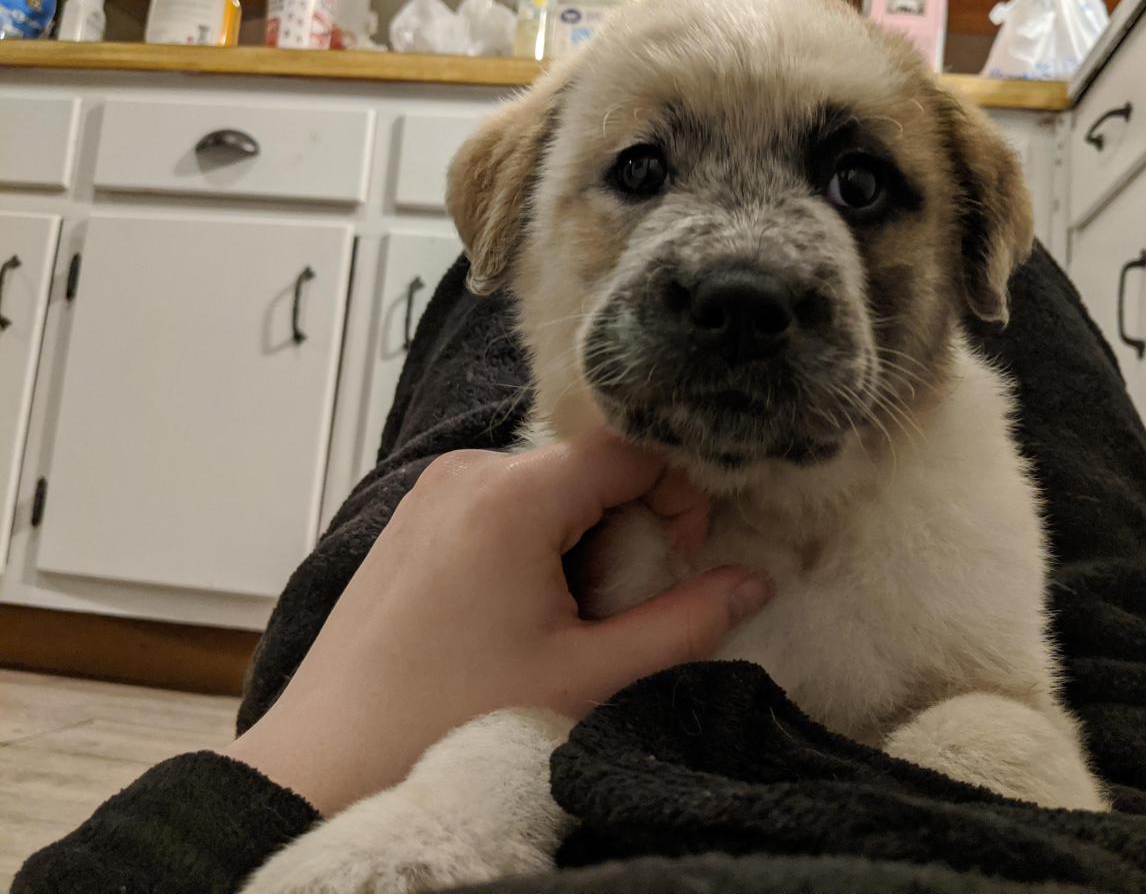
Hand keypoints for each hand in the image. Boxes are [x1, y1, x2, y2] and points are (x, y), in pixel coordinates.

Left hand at [223, 428, 772, 815]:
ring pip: (547, 490)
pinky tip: (516, 619)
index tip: (678, 560)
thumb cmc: (447, 723)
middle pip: (588, 470)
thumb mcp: (590, 677)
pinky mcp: (414, 520)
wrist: (326, 765)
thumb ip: (686, 623)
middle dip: (623, 531)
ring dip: (579, 545)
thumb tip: (750, 583)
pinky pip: (501, 506)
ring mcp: (432, 492)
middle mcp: (466, 472)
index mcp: (511, 493)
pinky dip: (534, 548)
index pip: (630, 448)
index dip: (676, 495)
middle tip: (610, 611)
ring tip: (557, 626)